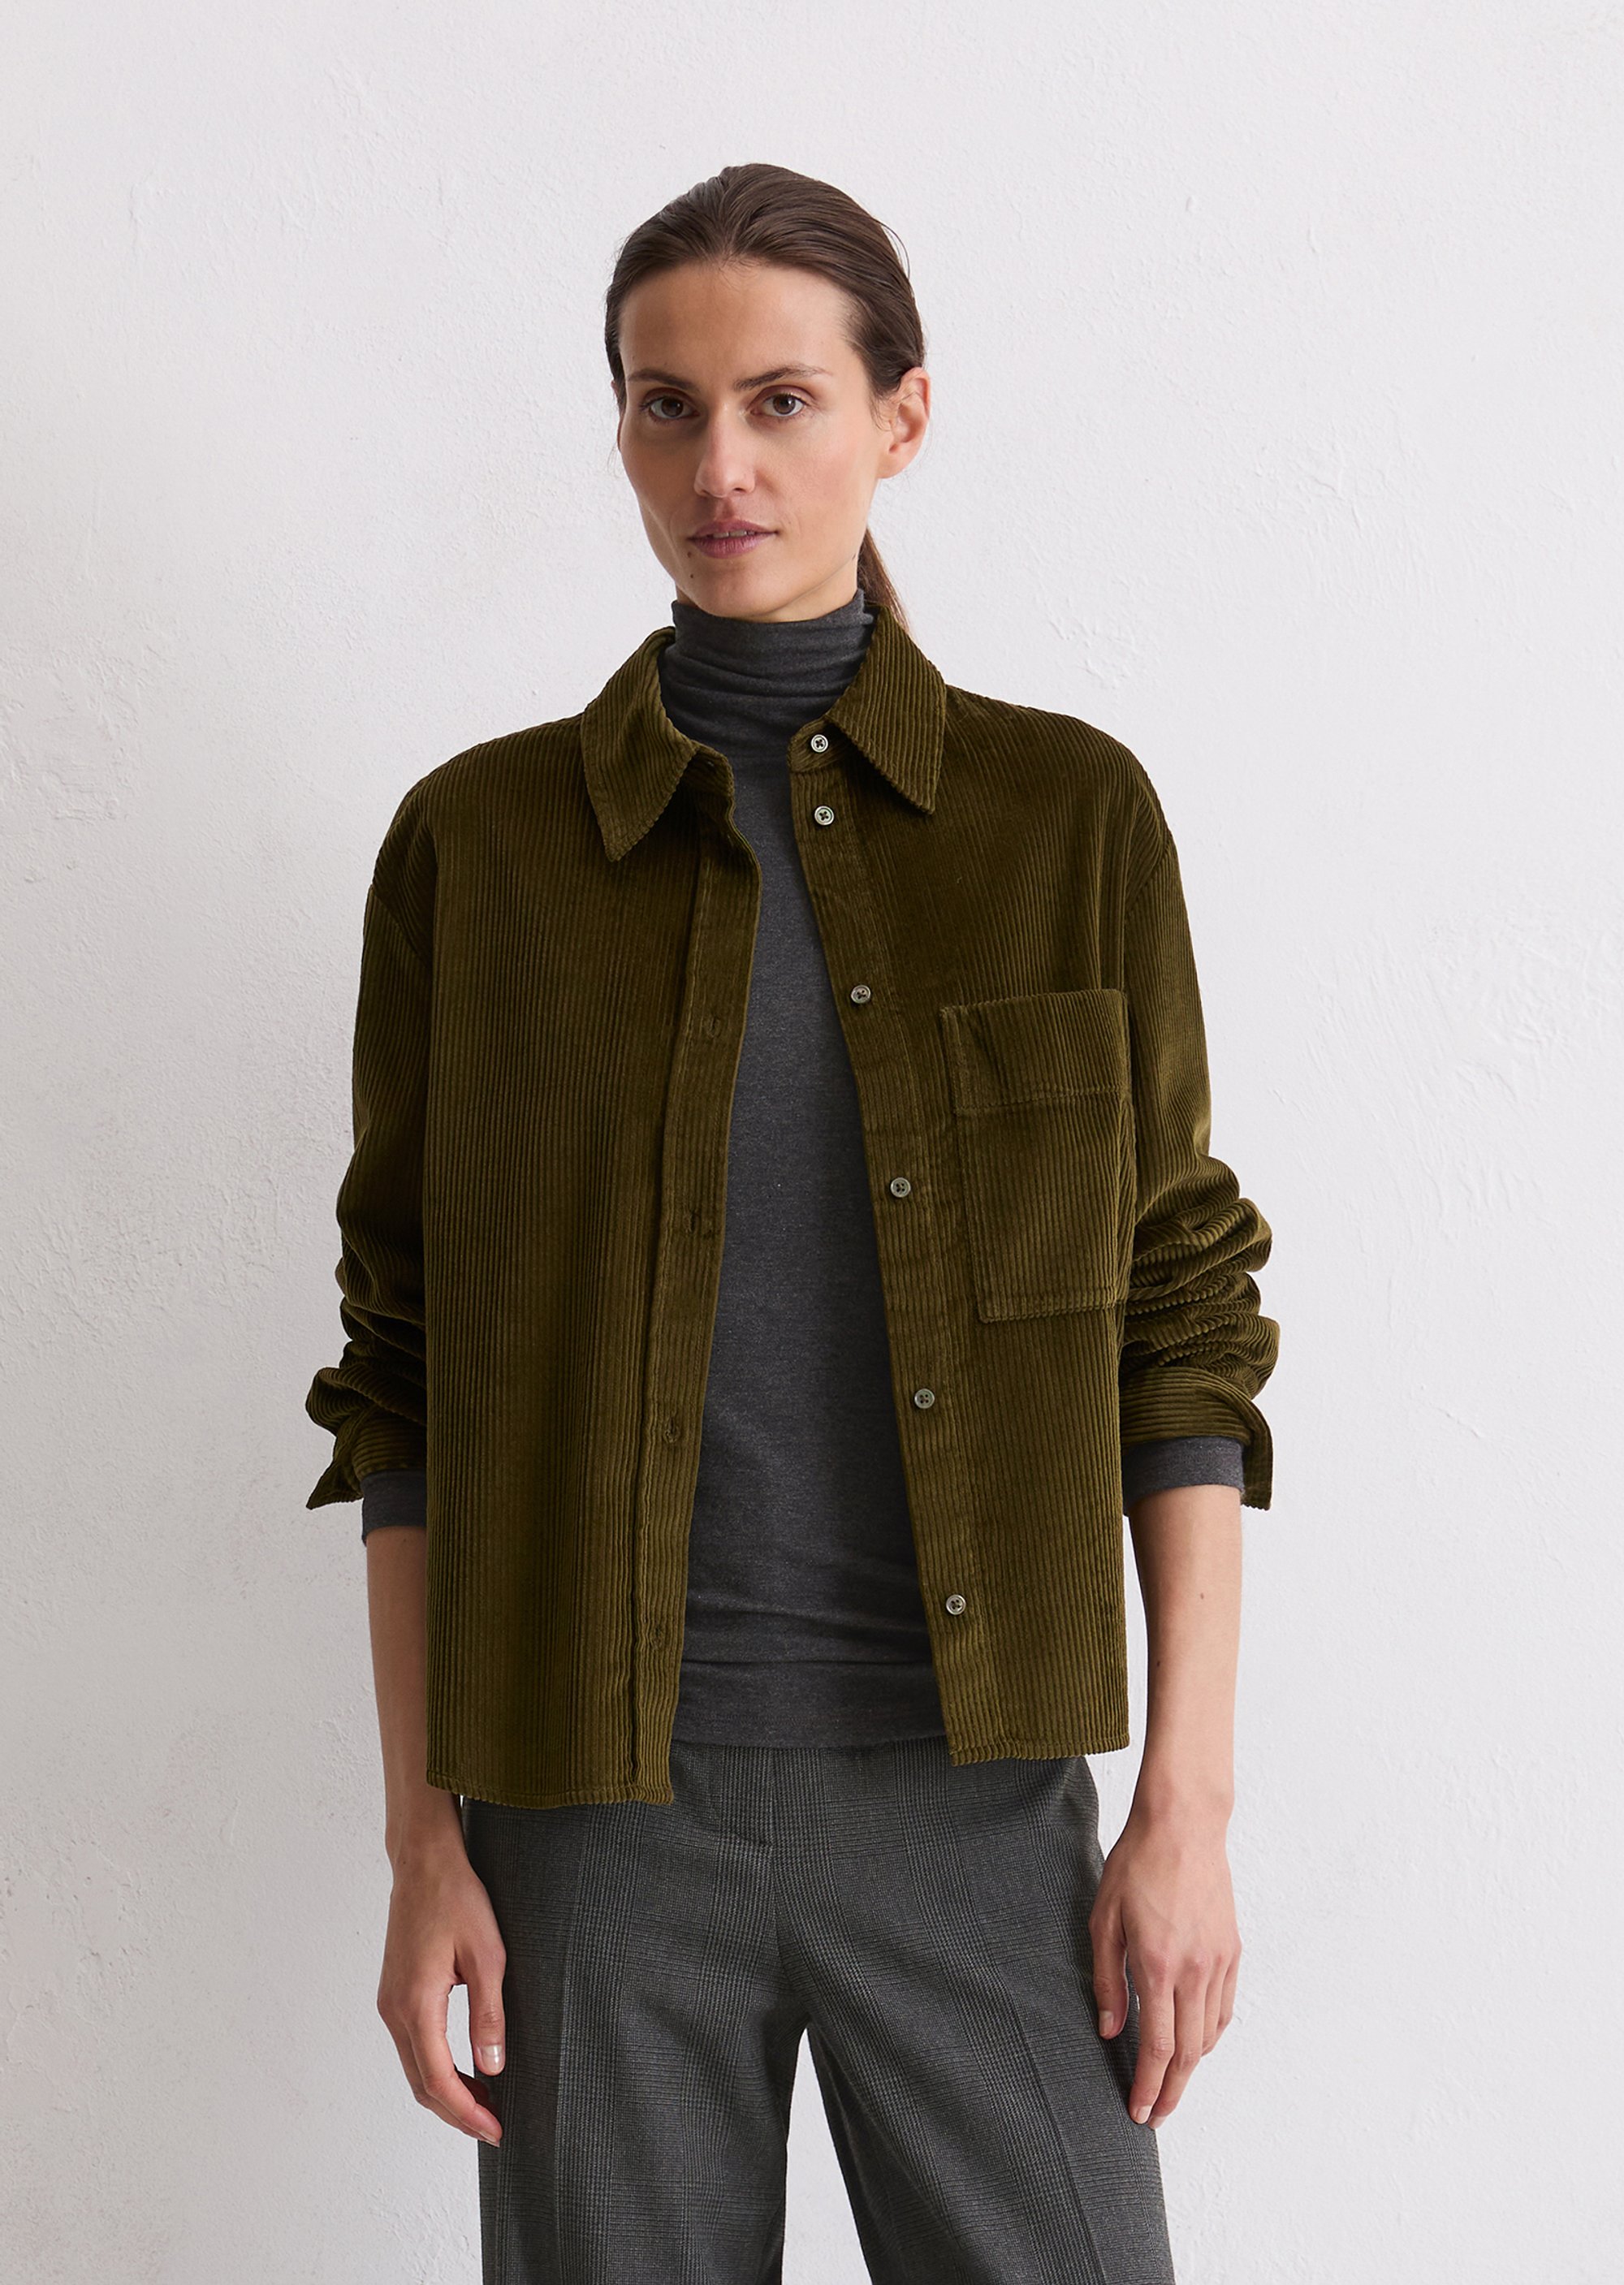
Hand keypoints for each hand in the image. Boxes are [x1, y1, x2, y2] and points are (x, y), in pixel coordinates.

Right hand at [376, 1829, 508, 2145]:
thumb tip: (494, 2069)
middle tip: (495, 2126)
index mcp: (416, 2005)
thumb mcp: (488, 1955)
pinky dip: (436, 2067)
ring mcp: (390, 2002)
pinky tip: (465, 2066)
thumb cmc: (458, 1899)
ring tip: (487, 2102)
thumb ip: (489, 2015)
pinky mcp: (395, 1993)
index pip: (439, 2080)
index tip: (497, 2130)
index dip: (468, 2113)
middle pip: (421, 2084)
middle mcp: (394, 2010)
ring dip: (447, 2091)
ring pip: (415, 2068)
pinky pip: (413, 2045)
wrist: (424, 1862)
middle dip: (457, 2112)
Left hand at [1088, 1801, 1239, 2127]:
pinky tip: (1195, 2040)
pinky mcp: (1233, 1951)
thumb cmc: (1137, 1865)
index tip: (1140, 2112)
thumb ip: (1106, 1979)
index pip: (1157, 2046)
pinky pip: (1225, 2008)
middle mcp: (1195, 1971)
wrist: (1184, 1826)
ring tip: (1169, 2080)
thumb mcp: (1104, 1919)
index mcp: (1158, 1966)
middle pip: (1188, 2052)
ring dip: (1190, 2065)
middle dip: (1171, 2090)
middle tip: (1156, 2114)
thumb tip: (1109, 2029)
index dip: (1149, 2086)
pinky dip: (1210, 2034)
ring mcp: (1219, 1962)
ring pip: (1209, 2034)